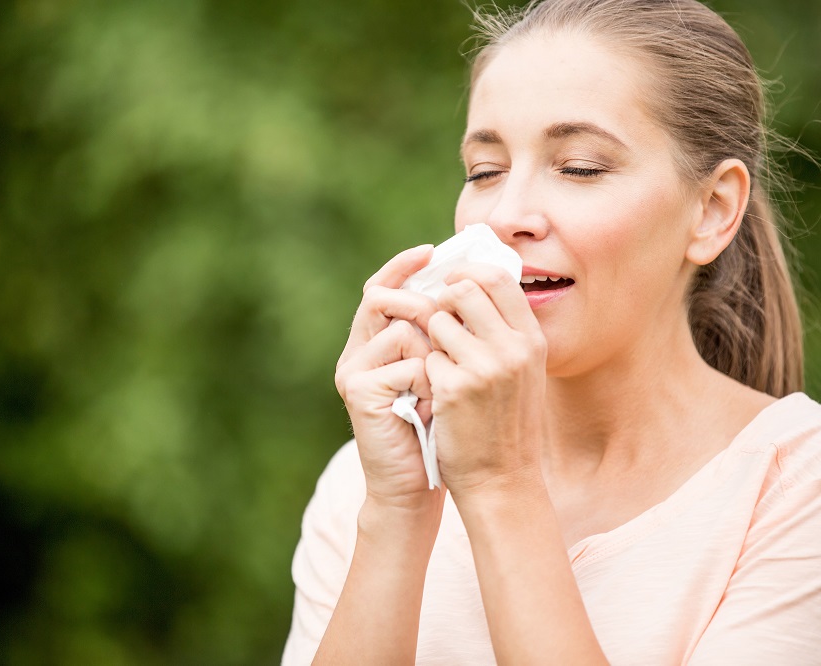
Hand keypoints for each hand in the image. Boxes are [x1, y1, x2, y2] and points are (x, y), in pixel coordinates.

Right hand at [335, 245, 442, 508]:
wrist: (415, 485)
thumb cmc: (436, 430)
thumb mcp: (441, 372)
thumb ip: (440, 334)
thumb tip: (468, 285)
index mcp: (373, 343)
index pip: (381, 287)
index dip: (402, 265)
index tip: (431, 250)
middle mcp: (356, 352)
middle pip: (383, 297)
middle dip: (424, 304)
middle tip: (451, 323)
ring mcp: (353, 370)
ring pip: (403, 328)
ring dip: (435, 352)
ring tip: (441, 385)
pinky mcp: (357, 391)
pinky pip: (408, 363)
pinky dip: (430, 381)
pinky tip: (431, 406)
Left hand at [425, 263, 547, 498]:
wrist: (502, 479)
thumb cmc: (507, 423)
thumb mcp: (523, 372)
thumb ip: (506, 332)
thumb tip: (476, 285)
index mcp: (532, 340)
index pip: (498, 278)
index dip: (468, 274)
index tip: (452, 284)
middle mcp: (512, 349)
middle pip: (463, 289)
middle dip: (443, 301)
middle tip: (438, 322)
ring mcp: (484, 368)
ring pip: (437, 321)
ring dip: (431, 339)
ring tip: (443, 367)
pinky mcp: (454, 388)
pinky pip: (427, 357)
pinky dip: (426, 371)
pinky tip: (439, 395)